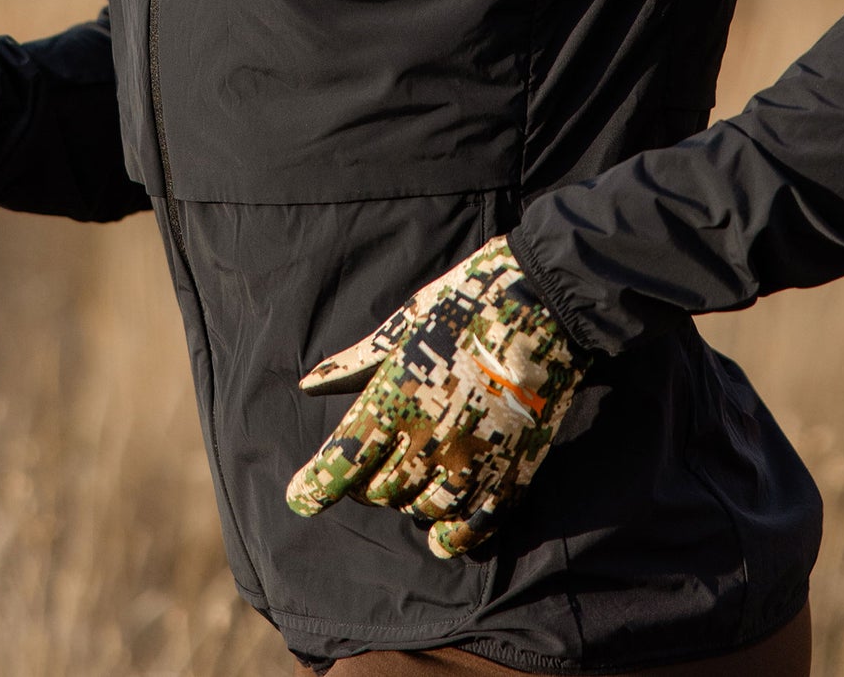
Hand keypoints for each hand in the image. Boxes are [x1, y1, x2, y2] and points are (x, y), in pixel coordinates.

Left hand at [285, 235, 590, 558]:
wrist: (543, 305)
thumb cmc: (463, 304)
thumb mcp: (402, 326)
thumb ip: (355, 364)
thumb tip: (309, 383)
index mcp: (393, 398)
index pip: (343, 463)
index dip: (316, 487)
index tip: (299, 499)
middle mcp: (427, 439)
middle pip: (379, 492)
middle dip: (365, 484)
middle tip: (366, 468)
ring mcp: (472, 460)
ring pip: (421, 511)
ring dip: (407, 503)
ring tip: (408, 484)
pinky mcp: (512, 471)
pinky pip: (474, 525)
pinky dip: (453, 536)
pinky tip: (441, 539)